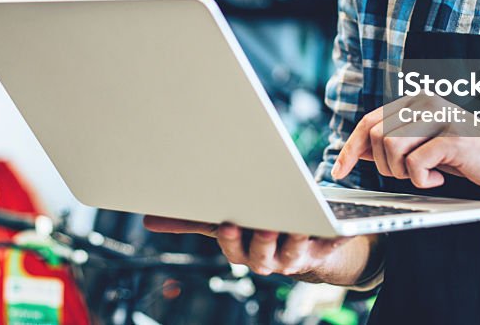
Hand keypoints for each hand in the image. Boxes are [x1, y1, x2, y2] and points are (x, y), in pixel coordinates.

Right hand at [142, 216, 355, 277]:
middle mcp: (267, 259)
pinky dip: (332, 235)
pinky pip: (329, 244)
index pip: (233, 248)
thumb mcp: (222, 221)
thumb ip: (190, 221)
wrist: (304, 245)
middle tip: (263, 224)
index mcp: (242, 251)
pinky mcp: (323, 249)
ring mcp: (295, 256)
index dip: (231, 239)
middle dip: (261, 240)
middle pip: (262, 254)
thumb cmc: (255, 227)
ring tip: (297, 222)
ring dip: (295, 239)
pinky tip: (331, 223)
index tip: (227, 224)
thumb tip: (147, 220)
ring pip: (293, 252)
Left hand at [330, 92, 479, 192]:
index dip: (350, 148)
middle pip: (375, 135)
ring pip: (391, 148)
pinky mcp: (453, 138)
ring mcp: (440, 117)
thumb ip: (393, 143)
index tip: (339, 171)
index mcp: (415, 101)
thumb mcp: (424, 146)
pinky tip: (439, 179)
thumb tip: (356, 151)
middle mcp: (425, 102)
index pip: (368, 121)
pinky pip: (416, 164)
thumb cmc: (469, 156)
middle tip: (406, 176)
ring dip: (403, 172)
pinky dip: (422, 180)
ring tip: (426, 175)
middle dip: (383, 166)